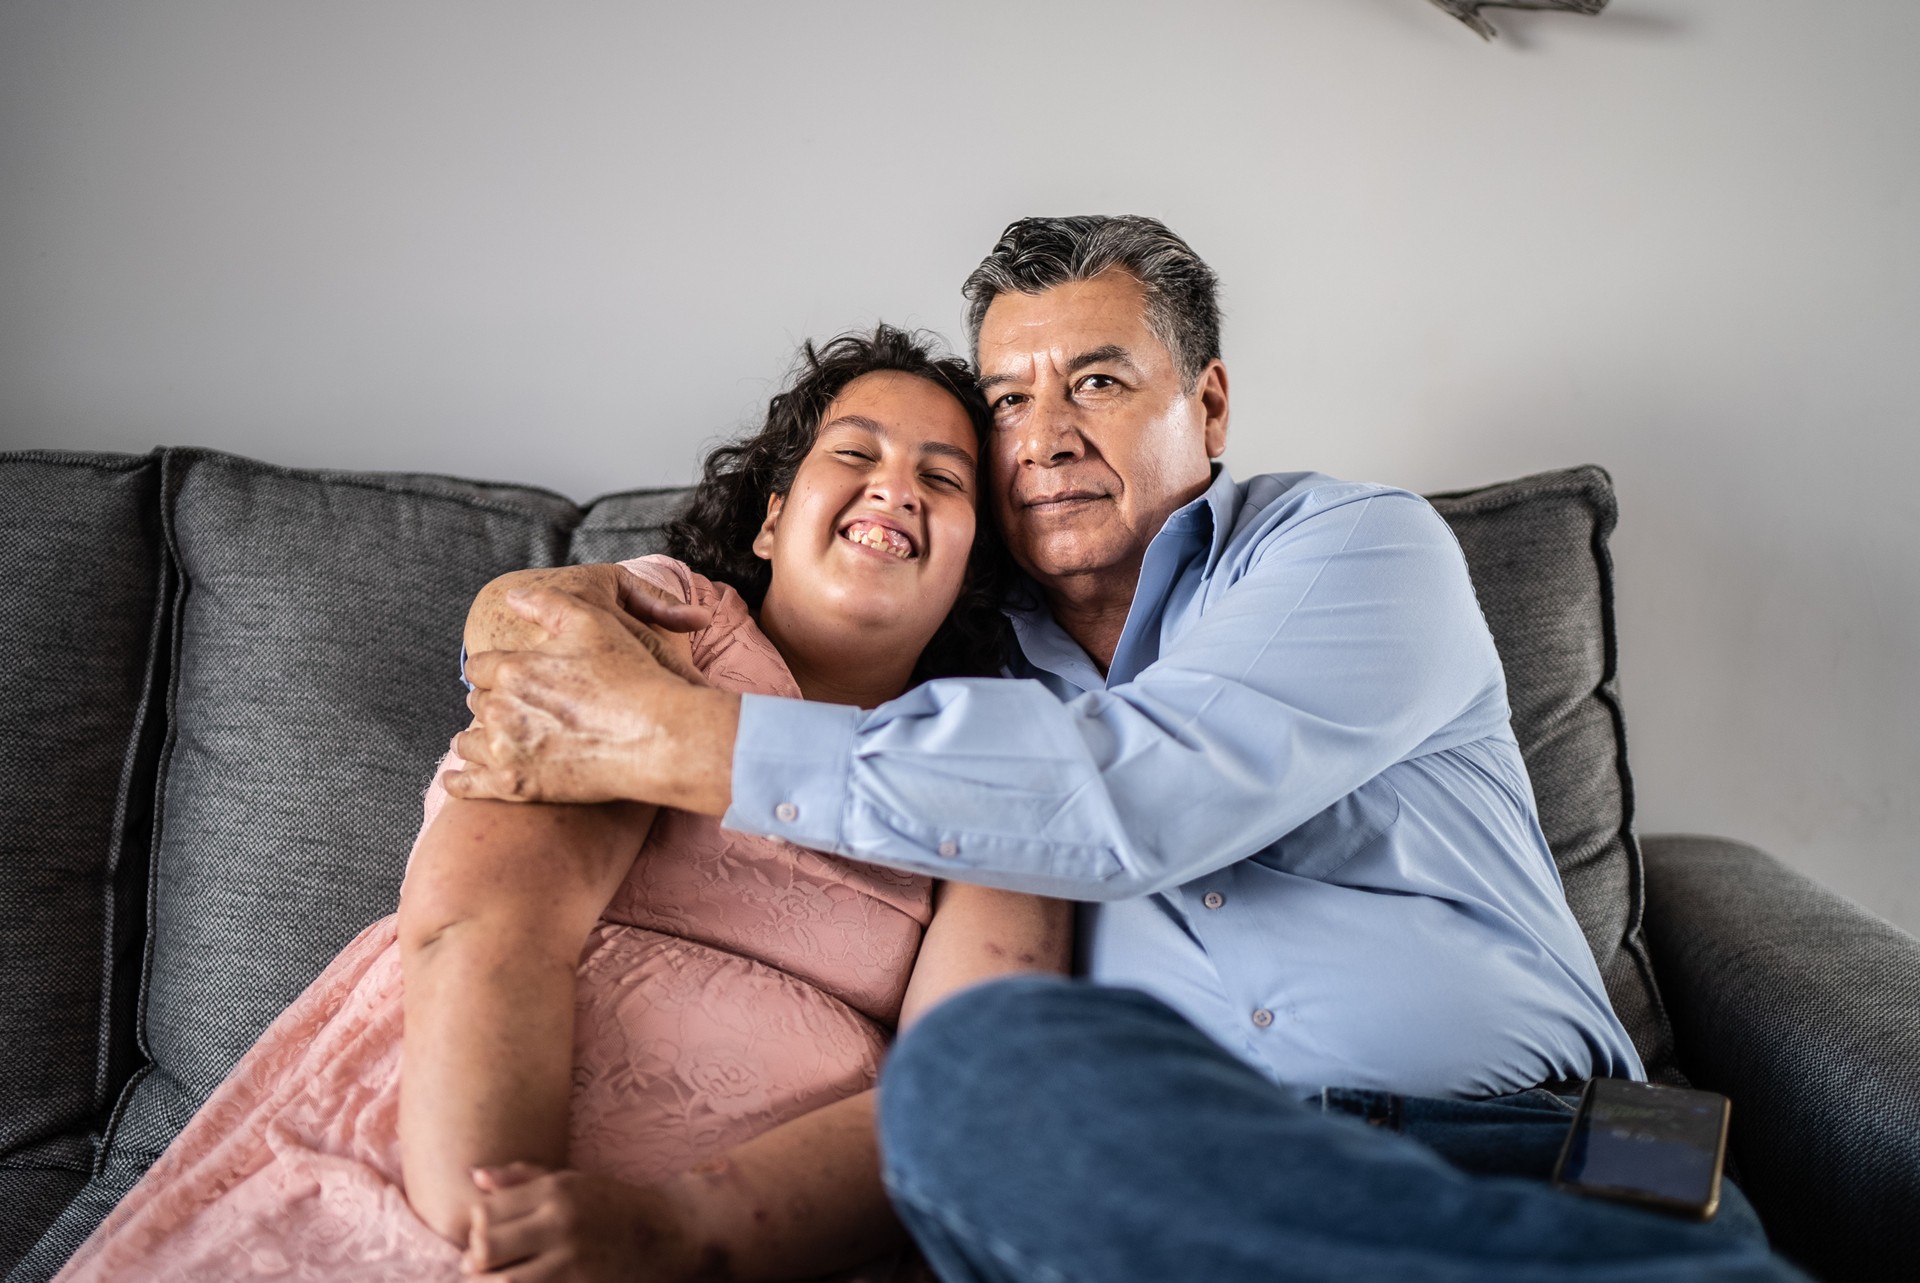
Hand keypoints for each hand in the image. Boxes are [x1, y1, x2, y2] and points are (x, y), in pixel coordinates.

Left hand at [448, 586, 738, 812]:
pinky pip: (470, 785)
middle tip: (514, 707)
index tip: (506, 675)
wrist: (656, 736)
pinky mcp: (515, 787)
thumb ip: (548, 604)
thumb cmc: (630, 677)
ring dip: (477, 737)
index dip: (494, 669)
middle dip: (492, 702)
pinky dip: (461, 780)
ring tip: (494, 739)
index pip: (480, 667)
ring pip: (470, 742)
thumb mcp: (593, 623)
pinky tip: (458, 778)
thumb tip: (513, 596)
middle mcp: (501, 710)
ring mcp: (505, 752)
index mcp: (513, 670)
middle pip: (477, 704)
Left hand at [464, 1163, 704, 1282]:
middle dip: (476, 1260)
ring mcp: (573, 1259)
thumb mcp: (571, 1180)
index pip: (485, 1211)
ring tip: (497, 1281)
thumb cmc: (612, 1204)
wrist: (668, 1232)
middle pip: (486, 1247)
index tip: (485, 1235)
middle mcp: (561, 1222)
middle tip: (482, 1265)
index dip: (474, 1228)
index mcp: (555, 1190)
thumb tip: (475, 1176)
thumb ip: (521, 1178)